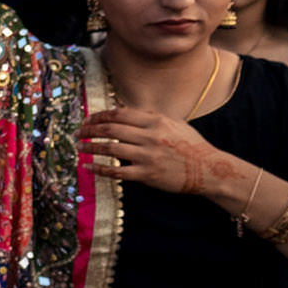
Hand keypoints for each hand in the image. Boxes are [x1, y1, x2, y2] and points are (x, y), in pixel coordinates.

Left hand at [81, 104, 231, 196]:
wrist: (209, 169)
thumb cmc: (191, 146)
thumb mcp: (175, 124)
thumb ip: (152, 118)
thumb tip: (127, 112)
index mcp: (157, 121)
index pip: (120, 114)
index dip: (100, 116)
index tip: (88, 119)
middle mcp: (151, 136)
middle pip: (111, 129)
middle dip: (90, 130)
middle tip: (78, 133)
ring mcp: (148, 156)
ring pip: (110, 148)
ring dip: (90, 147)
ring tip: (79, 147)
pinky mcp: (146, 174)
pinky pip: (117, 171)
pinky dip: (100, 169)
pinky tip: (88, 167)